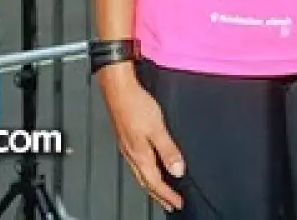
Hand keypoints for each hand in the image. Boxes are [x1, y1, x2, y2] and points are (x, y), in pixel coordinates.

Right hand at [98, 65, 184, 211]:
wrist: (118, 90)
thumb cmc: (135, 105)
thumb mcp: (158, 128)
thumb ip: (168, 150)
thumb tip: (178, 170)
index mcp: (140, 155)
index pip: (155, 183)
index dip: (167, 195)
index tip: (178, 204)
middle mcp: (132, 155)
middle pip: (146, 183)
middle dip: (158, 196)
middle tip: (169, 205)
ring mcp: (128, 148)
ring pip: (140, 175)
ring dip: (152, 186)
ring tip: (160, 192)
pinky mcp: (126, 140)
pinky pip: (137, 164)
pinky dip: (146, 172)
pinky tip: (149, 167)